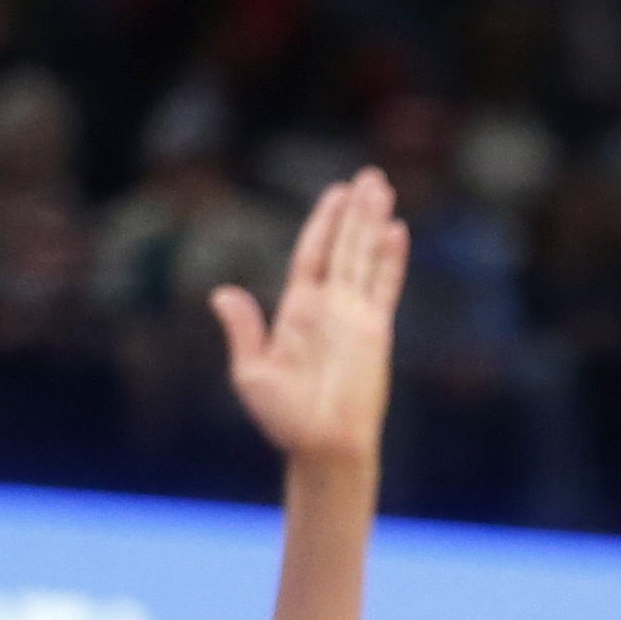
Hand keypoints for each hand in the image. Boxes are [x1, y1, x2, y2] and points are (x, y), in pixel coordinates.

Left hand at [214, 171, 407, 476]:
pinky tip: (397, 232)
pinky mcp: (376, 330)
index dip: (324, 224)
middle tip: (370, 176)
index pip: (313, 255)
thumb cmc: (284, 417)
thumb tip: (223, 293)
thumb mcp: (250, 371)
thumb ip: (243, 330)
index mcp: (298, 310)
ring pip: (366, 256)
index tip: (336, 194)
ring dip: (374, 223)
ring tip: (383, 188)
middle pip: (345, 246)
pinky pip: (385, 287)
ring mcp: (356, 316)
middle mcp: (330, 307)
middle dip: (356, 212)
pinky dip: (391, 259)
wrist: (322, 443)